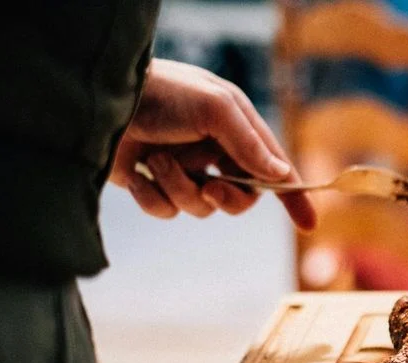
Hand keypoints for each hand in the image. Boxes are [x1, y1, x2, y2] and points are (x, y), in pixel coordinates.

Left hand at [110, 59, 315, 229]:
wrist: (100, 102)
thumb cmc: (162, 95)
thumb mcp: (215, 110)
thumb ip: (249, 144)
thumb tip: (280, 174)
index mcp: (236, 129)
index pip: (274, 168)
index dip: (292, 195)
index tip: (307, 223)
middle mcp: (213, 151)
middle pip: (240, 197)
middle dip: (226, 197)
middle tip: (210, 186)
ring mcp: (183, 169)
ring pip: (200, 207)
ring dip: (178, 188)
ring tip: (155, 161)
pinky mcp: (153, 184)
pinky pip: (166, 210)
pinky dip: (151, 196)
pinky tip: (135, 172)